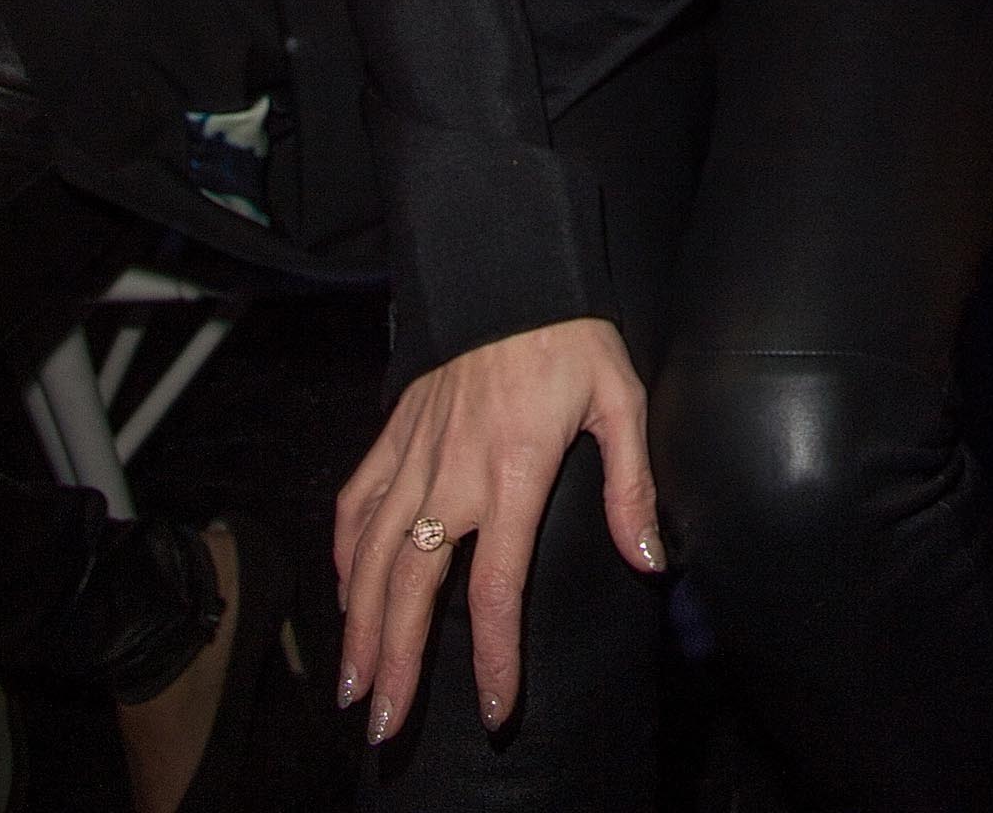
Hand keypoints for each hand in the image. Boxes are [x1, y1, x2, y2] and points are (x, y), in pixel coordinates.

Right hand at [334, 315, 658, 746]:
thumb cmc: (569, 334)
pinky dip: (344, 550)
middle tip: (382, 725)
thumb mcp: (620, 399)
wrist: (508, 266)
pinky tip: (343, 589)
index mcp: (511, 474)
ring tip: (352, 682)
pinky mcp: (395, 430)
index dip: (494, 658)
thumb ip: (631, 485)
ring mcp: (415, 454)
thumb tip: (649, 559)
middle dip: (394, 663)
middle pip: (411, 588)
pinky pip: (358, 499)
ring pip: (371, 555)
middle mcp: (452, 475)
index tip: (495, 709)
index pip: (495, 590)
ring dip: (357, 624)